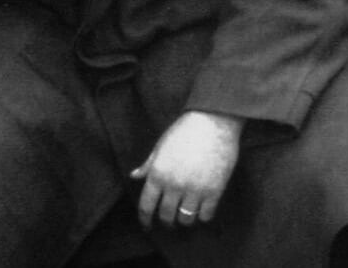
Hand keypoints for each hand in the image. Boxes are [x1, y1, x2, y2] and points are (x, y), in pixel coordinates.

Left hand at [131, 110, 242, 229]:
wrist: (212, 123)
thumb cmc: (184, 131)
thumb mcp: (160, 146)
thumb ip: (148, 165)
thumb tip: (134, 176)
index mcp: (157, 173)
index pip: (146, 205)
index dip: (145, 219)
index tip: (147, 225)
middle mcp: (174, 185)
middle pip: (166, 215)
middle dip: (166, 222)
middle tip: (168, 221)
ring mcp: (194, 190)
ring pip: (186, 219)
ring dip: (184, 220)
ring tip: (185, 216)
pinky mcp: (214, 191)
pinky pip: (206, 215)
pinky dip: (202, 216)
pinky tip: (201, 210)